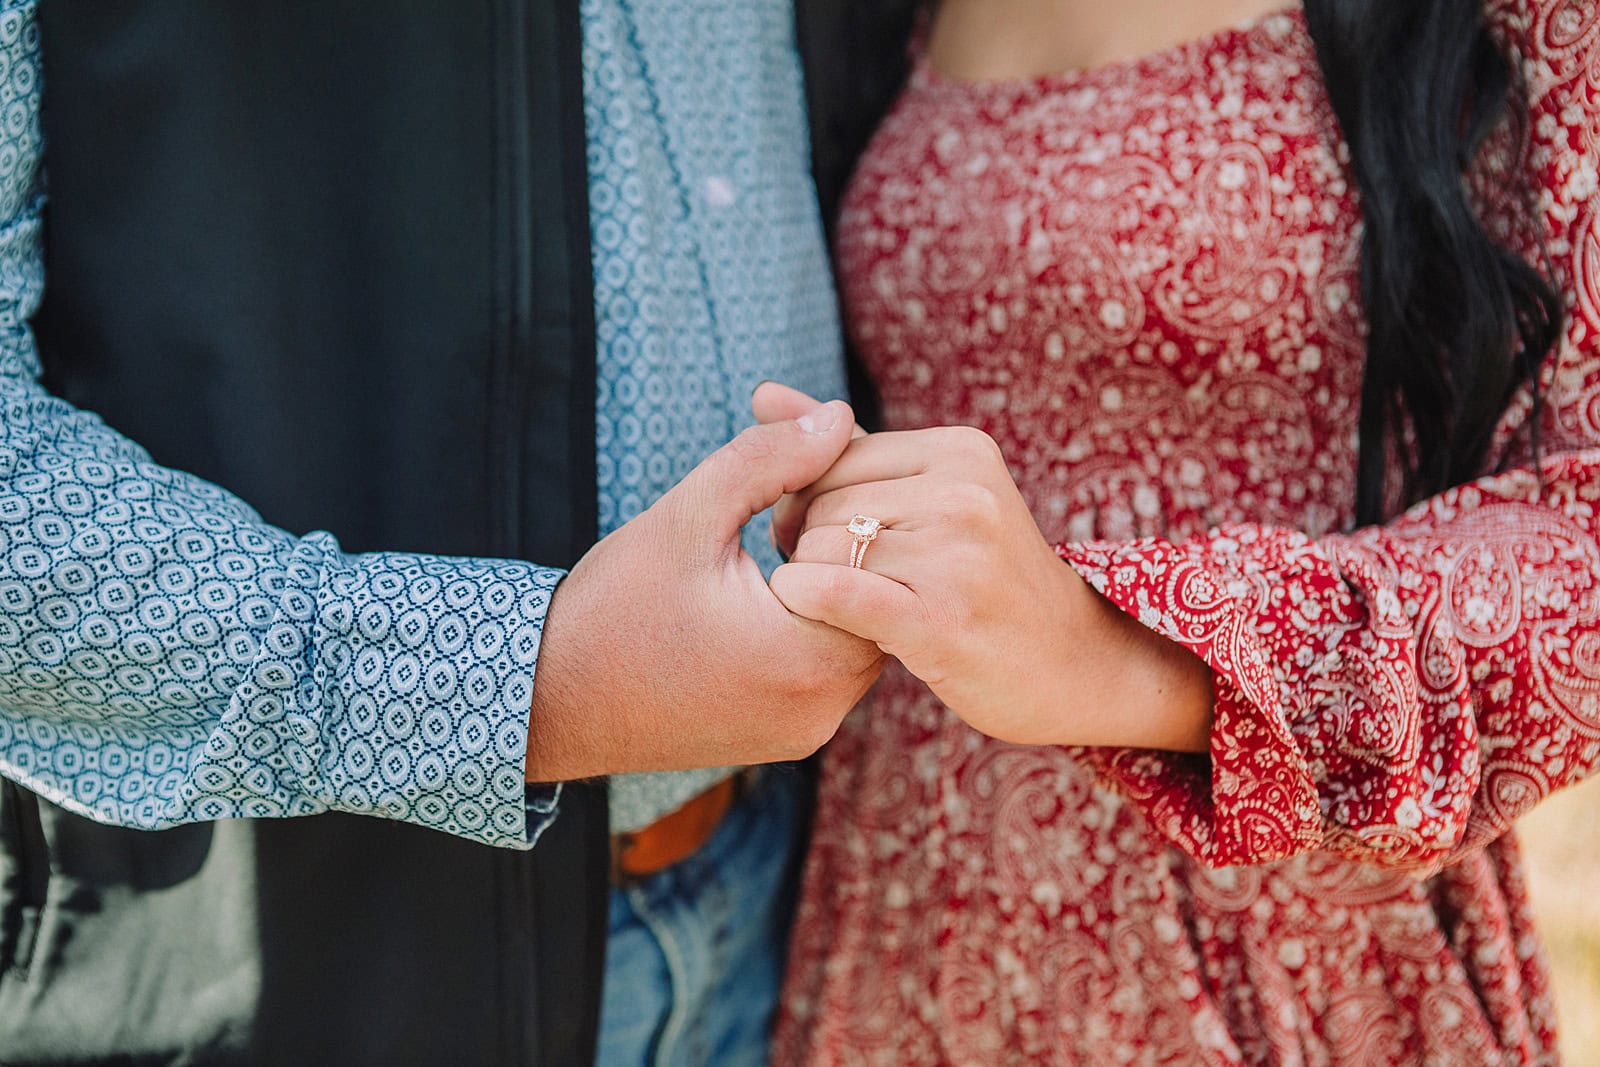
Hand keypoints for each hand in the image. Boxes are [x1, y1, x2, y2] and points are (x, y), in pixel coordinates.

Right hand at [525, 399, 884, 781]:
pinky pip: (822, 665)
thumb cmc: (612, 607)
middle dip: (837, 543)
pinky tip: (758, 591)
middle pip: (873, 598)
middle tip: (780, 510)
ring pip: (851, 630)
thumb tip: (837, 416)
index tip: (787, 491)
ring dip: (822, 582)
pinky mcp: (785, 737)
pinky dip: (804, 622)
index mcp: (809, 656)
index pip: (875, 558)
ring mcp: (806, 729)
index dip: (842, 507)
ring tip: (768, 546)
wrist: (548, 701)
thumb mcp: (689, 516)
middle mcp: (823, 708)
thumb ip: (770, 460)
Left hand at [753, 384, 1211, 752]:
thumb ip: (845, 447)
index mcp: (962, 452)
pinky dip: (807, 600)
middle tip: (829, 576)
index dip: (806, 499)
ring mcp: (958, 557)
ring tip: (846, 605)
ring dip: (811, 582)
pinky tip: (814, 613)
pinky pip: (836, 593)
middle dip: (806, 541)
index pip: (832, 456)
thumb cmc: (986, 580)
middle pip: (822, 503)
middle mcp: (965, 494)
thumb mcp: (929, 496)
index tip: (819, 536)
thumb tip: (762, 395)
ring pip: (821, 549)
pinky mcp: (941, 620)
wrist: (1072, 665)